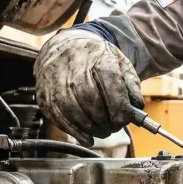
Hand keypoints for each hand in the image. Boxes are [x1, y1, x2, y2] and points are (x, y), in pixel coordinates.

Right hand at [34, 31, 143, 145]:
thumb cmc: (94, 57)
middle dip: (107, 122)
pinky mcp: (45, 97)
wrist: (64, 46)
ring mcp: (56, 84)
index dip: (121, 110)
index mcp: (97, 59)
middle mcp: (74, 70)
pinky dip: (76, 132)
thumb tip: (137, 107)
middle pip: (92, 103)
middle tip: (115, 127)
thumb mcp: (119, 61)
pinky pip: (60, 119)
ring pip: (75, 113)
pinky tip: (87, 137)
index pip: (111, 89)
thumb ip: (131, 83)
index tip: (126, 118)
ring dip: (93, 128)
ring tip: (103, 130)